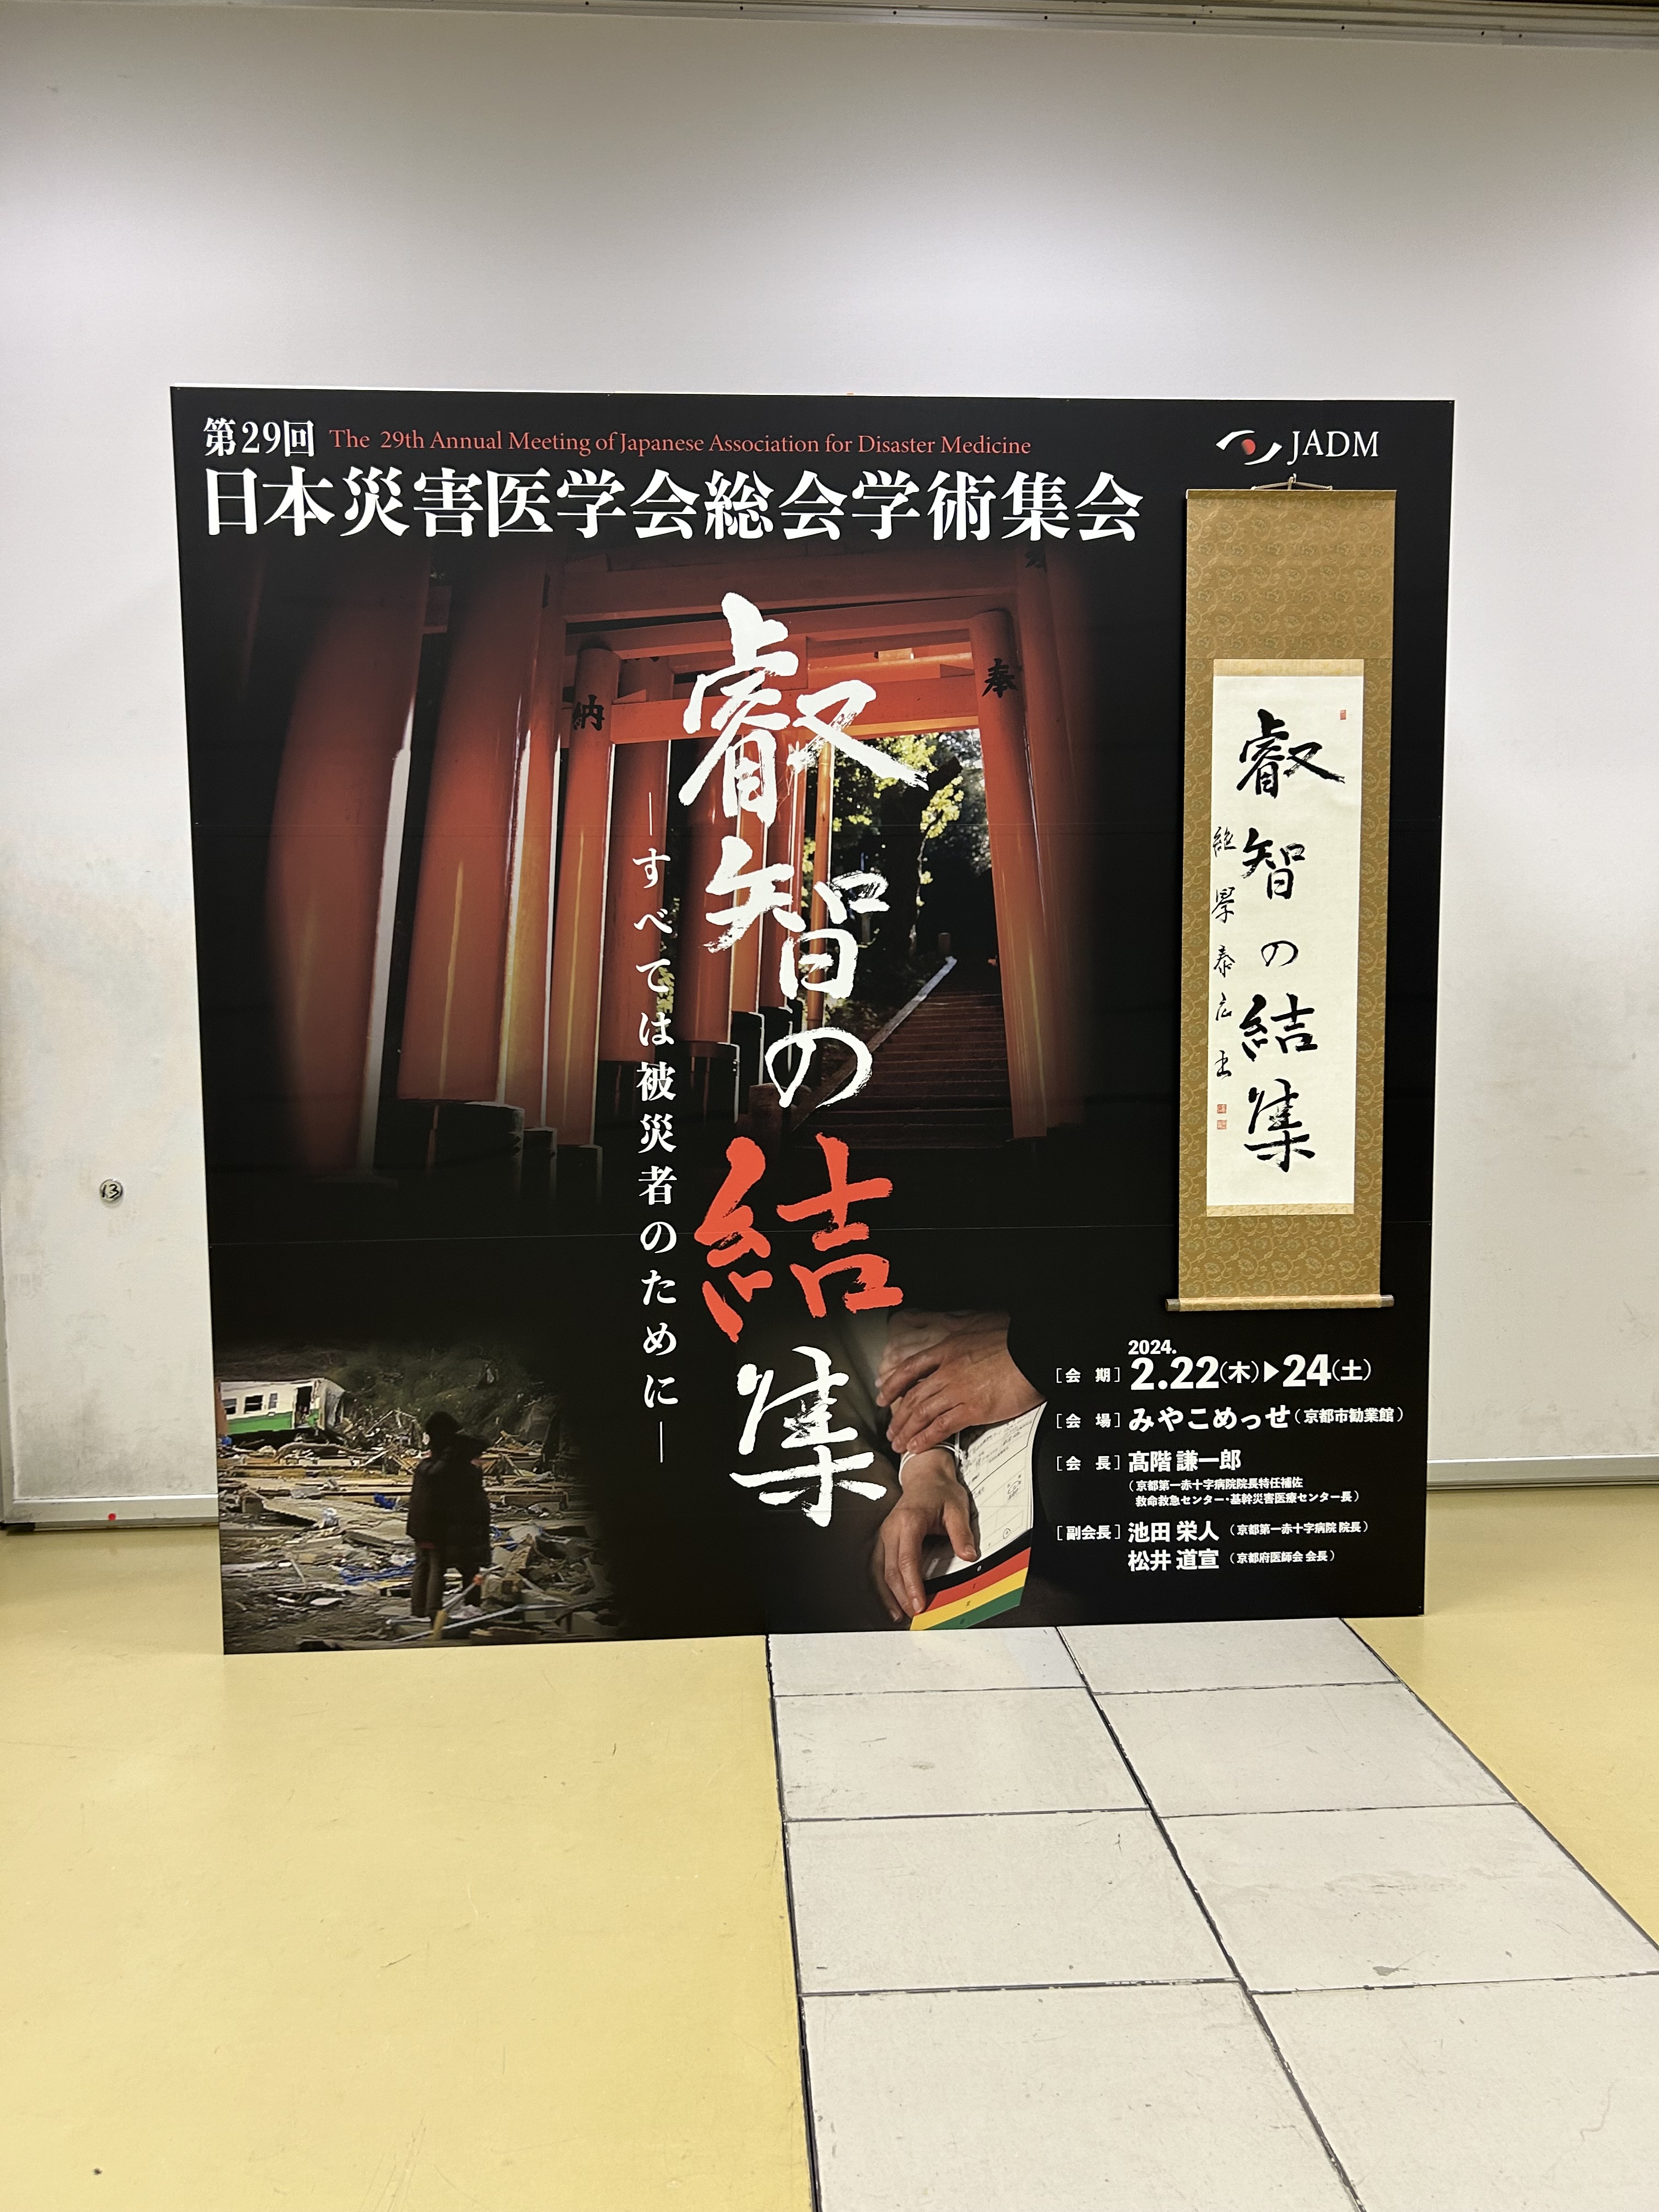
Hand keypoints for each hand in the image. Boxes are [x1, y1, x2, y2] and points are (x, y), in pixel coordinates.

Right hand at [872, 1449, 977, 1622]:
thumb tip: (969, 1556)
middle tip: (916, 1616)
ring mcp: (886, 1534)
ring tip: (901, 1615)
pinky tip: (892, 1601)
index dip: (913, 1585)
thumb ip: (962, 1533)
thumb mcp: (957, 1508)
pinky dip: (884, 1586)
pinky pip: (881, 1566)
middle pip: (892, 1570)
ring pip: (882, 1571)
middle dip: (902, 1596)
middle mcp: (892, 1529)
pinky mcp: (885, 1540)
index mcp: (909, 1521)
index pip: (908, 1559)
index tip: (920, 1604)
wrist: (925, 1476)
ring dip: (890, 1595)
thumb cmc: (940, 1491)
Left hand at [878, 1310, 1042, 1455]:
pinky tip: (918, 1446)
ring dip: (907, 1431)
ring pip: (922, 1413)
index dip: (893, 1384)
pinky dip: (927, 1438)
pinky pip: (942, 1427)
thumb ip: (963, 1333)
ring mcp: (958, 1390)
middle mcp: (947, 1370)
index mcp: (947, 1349)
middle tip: (890, 1430)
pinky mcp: (973, 1409)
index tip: (883, 1396)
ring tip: (899, 1444)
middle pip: (913, 1396)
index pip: (910, 1368)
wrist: (1034, 1350)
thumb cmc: (1013, 1338)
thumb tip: (959, 1337)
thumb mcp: (980, 1325)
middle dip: (898, 1417)